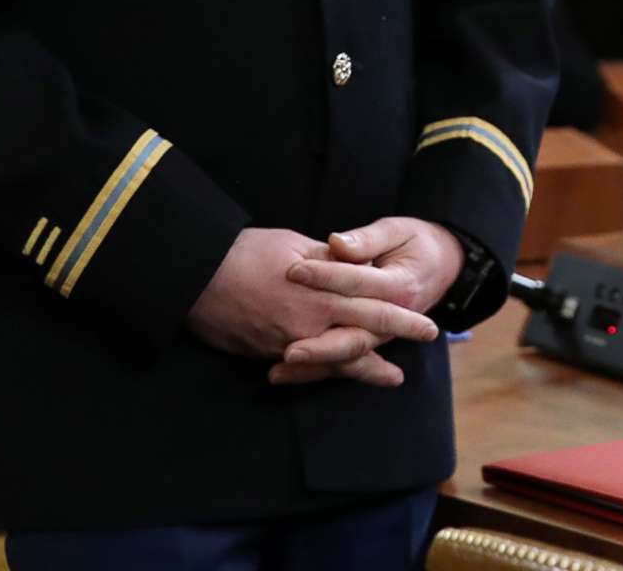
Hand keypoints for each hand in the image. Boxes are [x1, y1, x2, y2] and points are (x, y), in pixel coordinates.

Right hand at [185, 225, 439, 384]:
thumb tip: (354, 263)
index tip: (427, 322)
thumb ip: (328, 260)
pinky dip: (327, 372)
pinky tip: (339, 374)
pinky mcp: (269, 353)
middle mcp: (310, 324)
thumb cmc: (246, 252)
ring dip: (366, 370)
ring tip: (392, 377)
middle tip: (423, 344)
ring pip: (337, 362)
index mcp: (322, 293)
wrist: (196, 277)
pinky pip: (306, 368)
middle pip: (362, 340)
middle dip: (394, 345)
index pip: (373, 307)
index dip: (402, 317)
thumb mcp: (294, 245)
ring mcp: (289, 343)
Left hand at [276, 217, 462, 383]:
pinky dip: (317, 370)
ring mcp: (383, 334)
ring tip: (277, 371)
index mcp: (399, 285)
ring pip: (348, 356)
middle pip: (354, 336)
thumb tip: (336, 243)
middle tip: (287, 350)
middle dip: (319, 346)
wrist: (446, 265)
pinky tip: (285, 374)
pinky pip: (346, 361)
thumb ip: (367, 239)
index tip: (292, 271)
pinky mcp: (373, 341)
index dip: (325, 276)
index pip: (356, 282)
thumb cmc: (417, 242)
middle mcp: (392, 316)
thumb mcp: (397, 231)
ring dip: (314, 366)